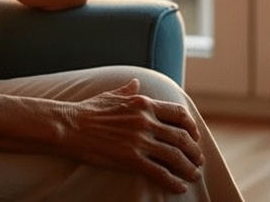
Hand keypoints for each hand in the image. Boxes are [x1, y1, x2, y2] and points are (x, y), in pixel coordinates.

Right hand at [61, 79, 204, 193]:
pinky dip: (173, 181)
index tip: (195, 136)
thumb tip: (135, 82)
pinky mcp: (131, 158)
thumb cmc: (88, 110)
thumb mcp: (111, 95)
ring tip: (194, 175)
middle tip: (199, 160)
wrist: (70, 126)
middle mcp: (146, 121)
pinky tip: (179, 187)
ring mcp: (139, 140)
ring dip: (188, 167)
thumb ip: (128, 90)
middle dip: (194, 151)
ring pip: (175, 156)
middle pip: (181, 137)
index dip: (191, 127)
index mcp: (144, 104)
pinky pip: (159, 172)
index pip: (179, 114)